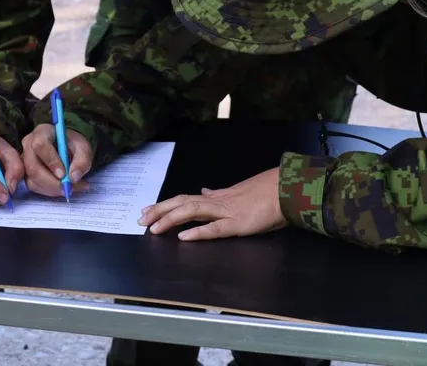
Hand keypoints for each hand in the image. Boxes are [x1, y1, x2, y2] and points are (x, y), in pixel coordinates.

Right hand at [21, 124, 92, 197]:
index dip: (51, 161)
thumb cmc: (73, 145)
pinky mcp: (26, 173)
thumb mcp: (83, 148)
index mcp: (42, 132)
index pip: (40, 145)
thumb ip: (82, 161)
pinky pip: (34, 187)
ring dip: (53, 189)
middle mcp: (28, 145)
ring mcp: (25, 160)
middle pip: (33, 167)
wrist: (67, 148)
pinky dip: (50, 191)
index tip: (64, 174)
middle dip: (52, 182)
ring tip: (73, 188)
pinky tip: (64, 188)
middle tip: (69, 189)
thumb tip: (73, 177)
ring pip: (32, 180)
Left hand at [139, 167, 285, 241]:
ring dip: (171, 219)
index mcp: (218, 197)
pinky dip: (198, 232)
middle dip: (159, 211)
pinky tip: (183, 237)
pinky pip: (215, 229)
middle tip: (140, 219)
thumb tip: (204, 191)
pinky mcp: (238, 224)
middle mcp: (218, 202)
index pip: (185, 199)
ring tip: (153, 227)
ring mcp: (227, 213)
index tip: (148, 210)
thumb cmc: (266, 192)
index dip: (165, 204)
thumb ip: (220, 194)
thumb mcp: (238, 191)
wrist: (286, 190)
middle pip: (182, 203)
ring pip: (192, 212)